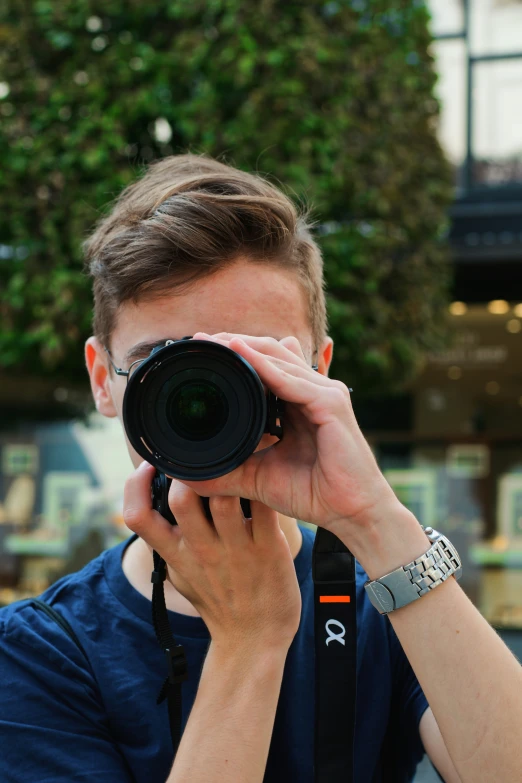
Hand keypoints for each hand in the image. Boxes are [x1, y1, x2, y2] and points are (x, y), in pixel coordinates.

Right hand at [123, 461, 301, 654]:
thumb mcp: (181, 574)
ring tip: (233, 464)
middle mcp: (201, 550)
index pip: (137, 516)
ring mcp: (236, 550)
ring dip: (227, 475)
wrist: (254, 640)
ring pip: (224, 499)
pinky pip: (264, 508)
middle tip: (200, 460)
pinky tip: (262, 478)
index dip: (135, 485)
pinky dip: (262, 487)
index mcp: (176, 554)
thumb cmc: (218, 601)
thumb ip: (168, 542)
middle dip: (185, 471)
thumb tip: (155, 506)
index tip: (149, 465)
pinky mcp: (268, 549)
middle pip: (180, 498)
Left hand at [178, 332, 400, 539]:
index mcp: (297, 401)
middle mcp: (312, 390)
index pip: (265, 364)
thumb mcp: (258, 477)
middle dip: (235, 342)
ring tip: (214, 341)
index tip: (201, 349)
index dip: (235, 353)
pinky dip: (265, 367)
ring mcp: (324, 393)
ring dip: (245, 348)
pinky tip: (241, 354)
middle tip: (201, 338)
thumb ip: (228, 469)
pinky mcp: (331, 404)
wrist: (350, 514)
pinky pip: (292, 380)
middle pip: (271, 352)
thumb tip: (187, 474)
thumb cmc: (313, 493)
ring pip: (280, 358)